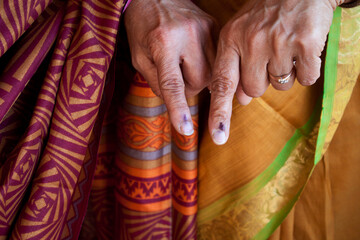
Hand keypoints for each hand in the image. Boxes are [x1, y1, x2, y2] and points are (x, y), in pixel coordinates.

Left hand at [124, 0, 216, 135]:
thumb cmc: (142, 27)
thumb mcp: (139, 56)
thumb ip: (156, 82)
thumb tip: (176, 103)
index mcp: (162, 42)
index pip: (172, 84)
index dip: (178, 109)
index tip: (184, 130)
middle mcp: (187, 35)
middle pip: (199, 82)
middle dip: (188, 88)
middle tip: (176, 76)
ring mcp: (205, 29)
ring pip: (213, 73)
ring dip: (200, 78)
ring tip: (186, 64)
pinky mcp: (215, 26)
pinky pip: (220, 59)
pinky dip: (209, 66)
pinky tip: (196, 57)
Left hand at [208, 0, 341, 144]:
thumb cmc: (266, 14)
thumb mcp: (241, 33)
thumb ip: (234, 66)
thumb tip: (240, 100)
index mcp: (231, 39)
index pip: (222, 83)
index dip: (220, 112)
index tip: (218, 136)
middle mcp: (251, 41)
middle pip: (253, 90)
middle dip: (261, 81)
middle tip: (268, 58)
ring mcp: (279, 42)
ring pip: (279, 86)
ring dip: (284, 75)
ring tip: (285, 49)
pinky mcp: (305, 43)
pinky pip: (305, 78)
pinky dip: (306, 70)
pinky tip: (302, 50)